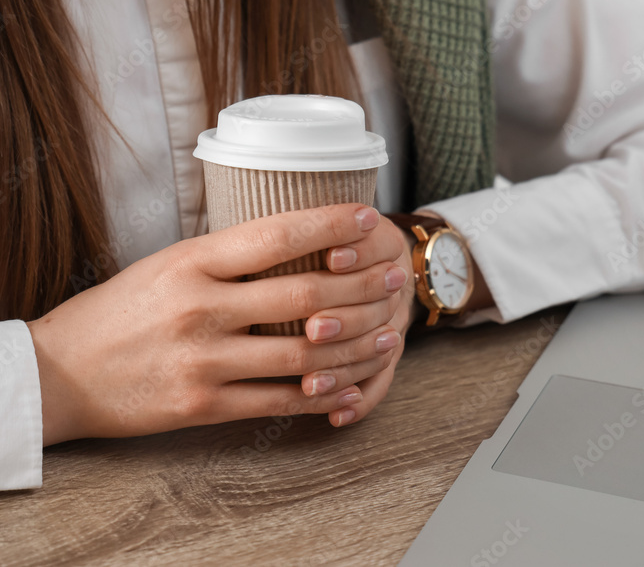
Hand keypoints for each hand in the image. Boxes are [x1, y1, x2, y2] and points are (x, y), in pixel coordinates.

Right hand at [27, 204, 405, 444]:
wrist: (58, 374)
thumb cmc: (110, 315)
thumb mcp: (159, 267)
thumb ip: (218, 261)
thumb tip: (283, 249)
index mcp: (189, 262)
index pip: (276, 235)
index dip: (330, 226)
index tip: (366, 220)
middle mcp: (199, 308)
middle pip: (305, 294)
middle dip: (362, 285)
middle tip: (394, 277)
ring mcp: (202, 360)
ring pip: (303, 353)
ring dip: (356, 344)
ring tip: (387, 333)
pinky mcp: (202, 406)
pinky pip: (278, 401)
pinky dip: (320, 395)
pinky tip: (348, 387)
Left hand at [303, 214, 416, 427]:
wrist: (378, 260)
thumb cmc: (318, 239)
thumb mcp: (320, 226)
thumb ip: (296, 229)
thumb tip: (251, 234)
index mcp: (378, 237)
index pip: (378, 243)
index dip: (356, 252)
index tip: (331, 258)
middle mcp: (392, 277)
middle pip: (378, 303)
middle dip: (345, 316)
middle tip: (314, 329)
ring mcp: (392, 317)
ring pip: (380, 349)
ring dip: (345, 366)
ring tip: (310, 383)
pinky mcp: (388, 351)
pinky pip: (381, 381)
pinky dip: (362, 401)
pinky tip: (337, 417)